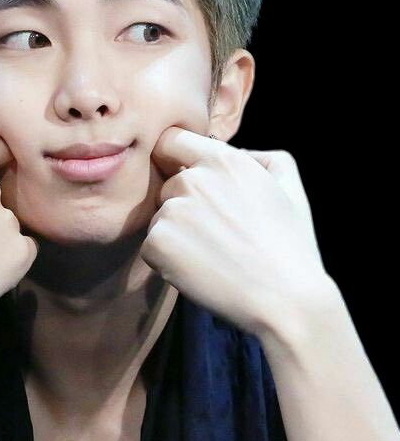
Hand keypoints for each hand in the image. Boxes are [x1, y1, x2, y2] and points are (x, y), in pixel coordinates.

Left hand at [140, 126, 329, 340]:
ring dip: (176, 233)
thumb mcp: (290, 187)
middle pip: (168, 185)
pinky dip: (167, 259)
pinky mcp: (157, 243)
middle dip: (184, 204)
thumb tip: (238, 154)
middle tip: (216, 234)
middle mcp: (192, 180)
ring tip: (212, 255)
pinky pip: (151, 246)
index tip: (183, 174)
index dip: (174, 157)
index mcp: (223, 161)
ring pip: (159, 217)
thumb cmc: (290, 247)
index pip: (172, 140)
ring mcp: (172, 211)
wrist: (285, 300)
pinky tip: (199, 270)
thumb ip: (262, 158)